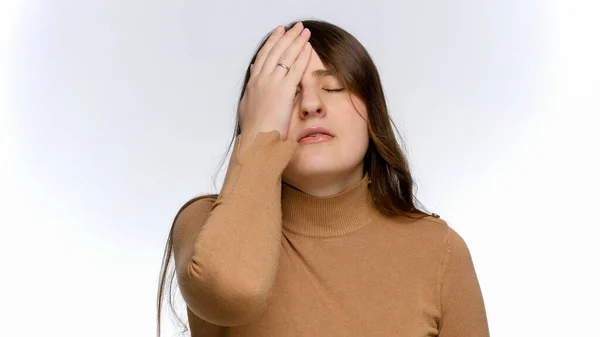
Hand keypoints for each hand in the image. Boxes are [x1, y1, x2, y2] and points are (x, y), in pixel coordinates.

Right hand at [237, 22, 311, 152]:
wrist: (256, 139)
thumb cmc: (253, 128)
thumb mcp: (247, 105)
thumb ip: (252, 88)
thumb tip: (253, 73)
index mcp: (253, 82)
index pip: (264, 55)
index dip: (272, 42)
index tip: (279, 31)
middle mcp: (261, 79)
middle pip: (275, 51)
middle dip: (287, 36)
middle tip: (295, 26)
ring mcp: (272, 83)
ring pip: (285, 56)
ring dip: (296, 41)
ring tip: (304, 31)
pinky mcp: (284, 91)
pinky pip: (295, 69)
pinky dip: (302, 57)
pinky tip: (308, 48)